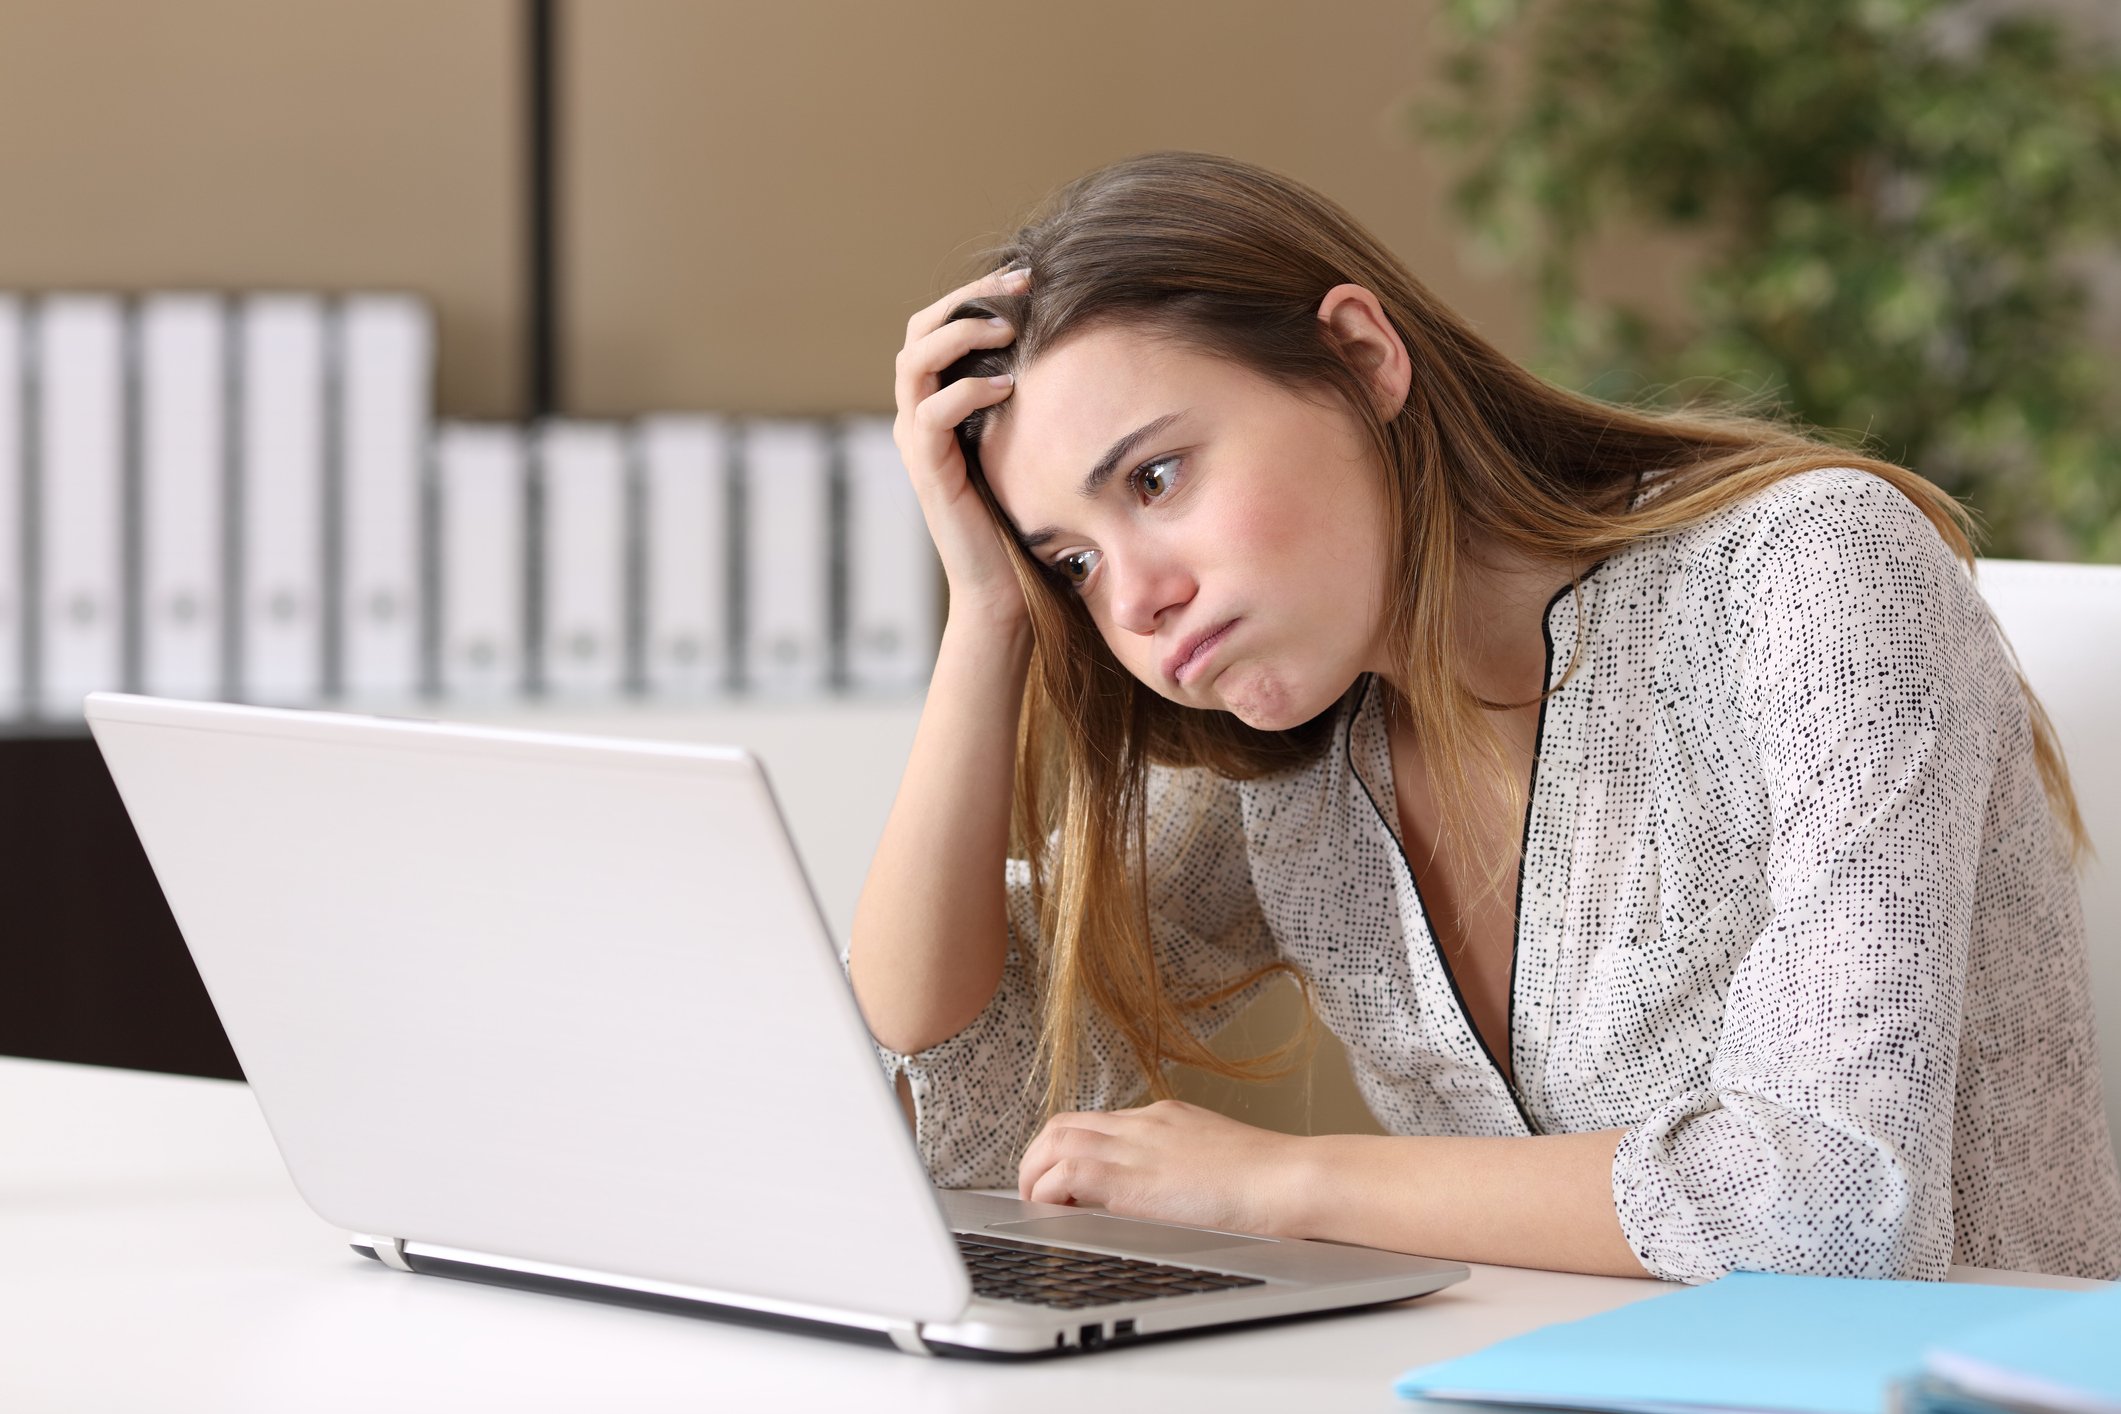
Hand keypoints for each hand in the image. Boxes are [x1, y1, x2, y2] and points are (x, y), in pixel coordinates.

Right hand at [893, 264, 1030, 628]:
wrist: (1006, 587)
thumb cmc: (1026, 515)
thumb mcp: (1034, 439)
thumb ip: (1035, 396)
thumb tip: (1080, 343)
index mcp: (940, 401)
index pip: (939, 324)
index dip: (977, 292)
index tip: (1029, 276)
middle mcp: (919, 414)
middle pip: (919, 330)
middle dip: (968, 298)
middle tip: (1020, 286)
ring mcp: (918, 442)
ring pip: (913, 362)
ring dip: (959, 333)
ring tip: (1008, 326)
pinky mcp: (928, 471)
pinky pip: (930, 414)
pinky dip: (964, 391)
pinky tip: (1005, 385)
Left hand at [1016, 1099, 1312, 1237]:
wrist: (1291, 1180)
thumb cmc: (1271, 1181)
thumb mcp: (1218, 1160)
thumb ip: (1184, 1167)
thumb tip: (1172, 1192)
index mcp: (1164, 1119)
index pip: (1097, 1123)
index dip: (1069, 1149)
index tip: (1064, 1179)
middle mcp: (1143, 1124)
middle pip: (1064, 1124)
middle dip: (1038, 1158)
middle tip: (1036, 1192)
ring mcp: (1136, 1145)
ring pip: (1055, 1141)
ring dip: (1035, 1174)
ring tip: (1037, 1206)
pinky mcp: (1131, 1179)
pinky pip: (1066, 1173)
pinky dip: (1050, 1192)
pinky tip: (1058, 1215)